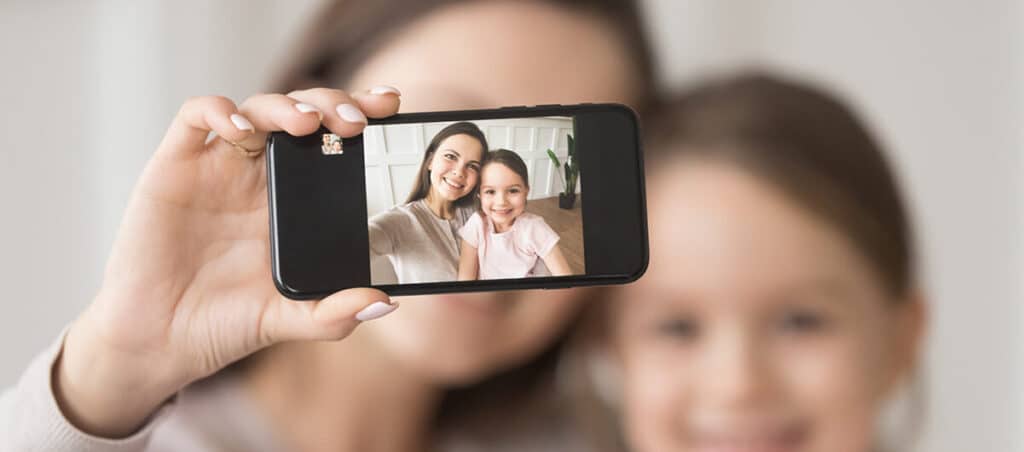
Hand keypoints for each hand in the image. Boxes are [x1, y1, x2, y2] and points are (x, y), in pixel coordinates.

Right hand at [54, 86, 401, 437]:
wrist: (161, 342)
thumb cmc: (223, 323)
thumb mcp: (288, 320)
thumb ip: (334, 314)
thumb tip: (384, 302)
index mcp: (294, 199)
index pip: (332, 140)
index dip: (360, 114)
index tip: (391, 107)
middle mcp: (259, 175)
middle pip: (300, 113)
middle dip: (332, 104)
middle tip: (355, 123)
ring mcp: (218, 167)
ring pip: (256, 108)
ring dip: (285, 106)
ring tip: (308, 124)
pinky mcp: (174, 167)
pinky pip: (195, 117)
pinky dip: (219, 111)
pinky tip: (242, 131)